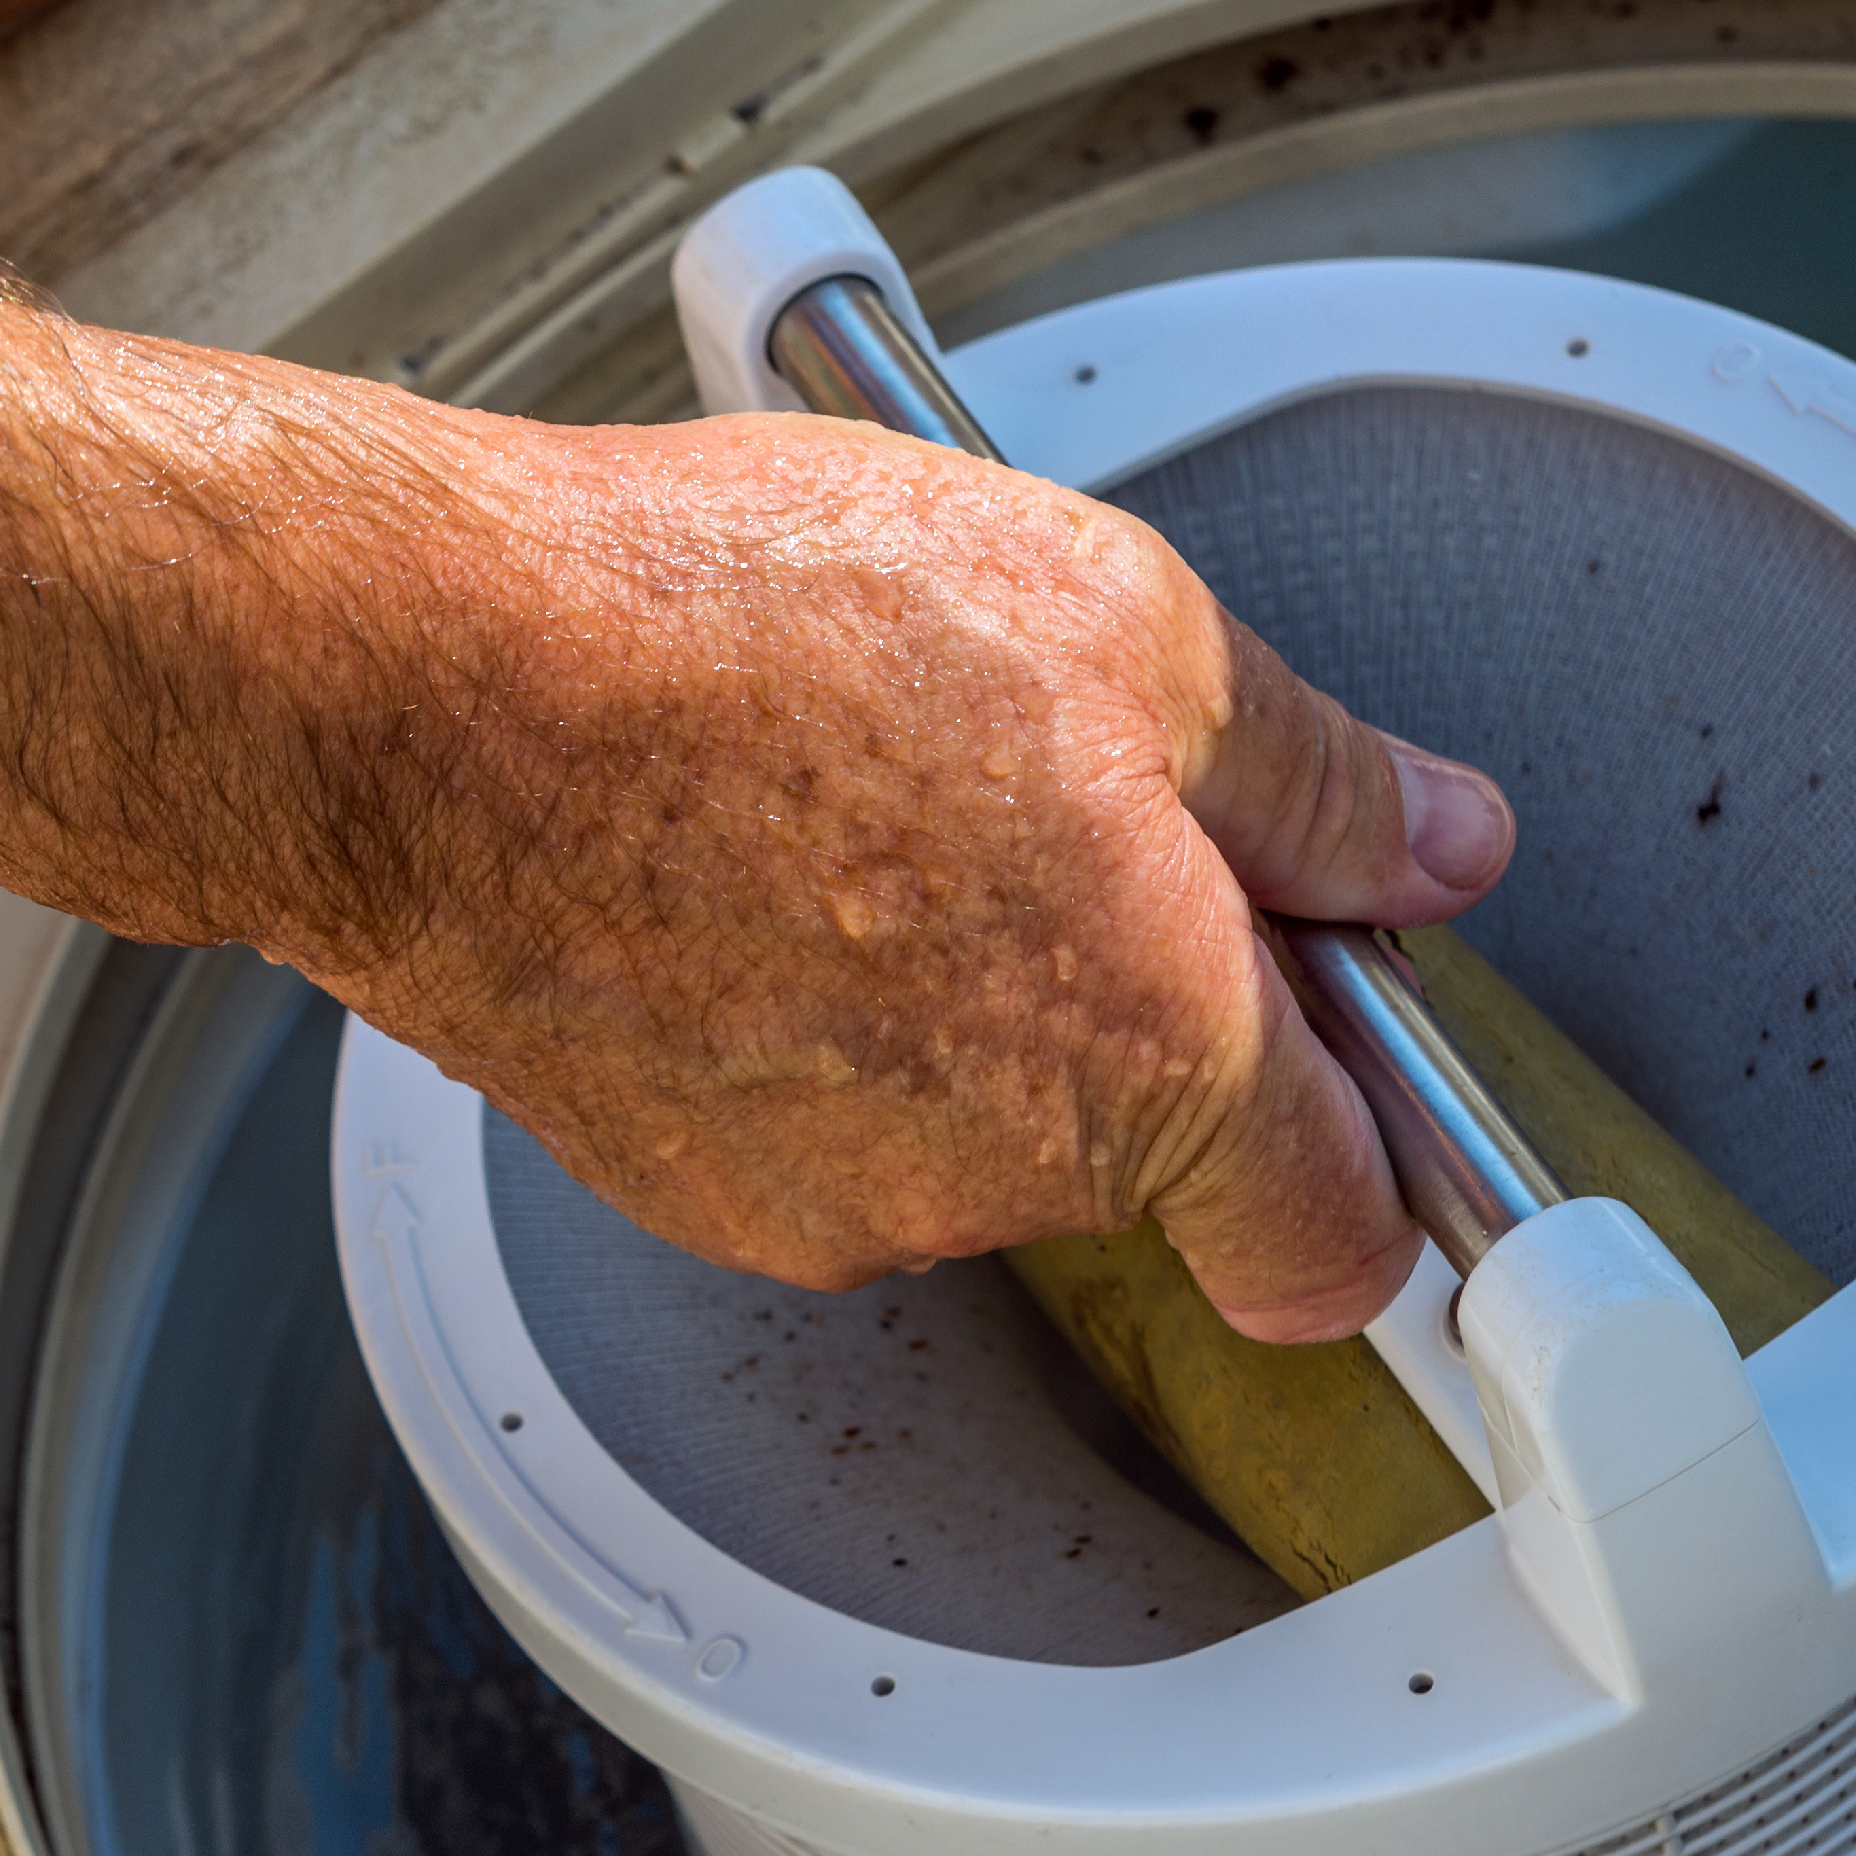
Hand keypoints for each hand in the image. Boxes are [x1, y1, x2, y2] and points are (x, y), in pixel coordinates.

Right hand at [290, 410, 1515, 1340]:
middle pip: (1140, 1135)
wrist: (424, 700)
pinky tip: (736, 841)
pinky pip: (808, 1105)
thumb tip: (1430, 840)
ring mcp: (820, 1197)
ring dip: (950, 976)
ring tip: (851, 781)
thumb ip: (1313, 768)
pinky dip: (798, 1001)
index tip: (1374, 1094)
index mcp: (1152, 1050)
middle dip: (1129, 981)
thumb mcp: (1117, 612)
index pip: (1341, 1242)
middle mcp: (993, 1173)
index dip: (1379, 1166)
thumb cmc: (736, 635)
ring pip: (963, 1113)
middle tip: (1047, 785)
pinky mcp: (679, 1179)